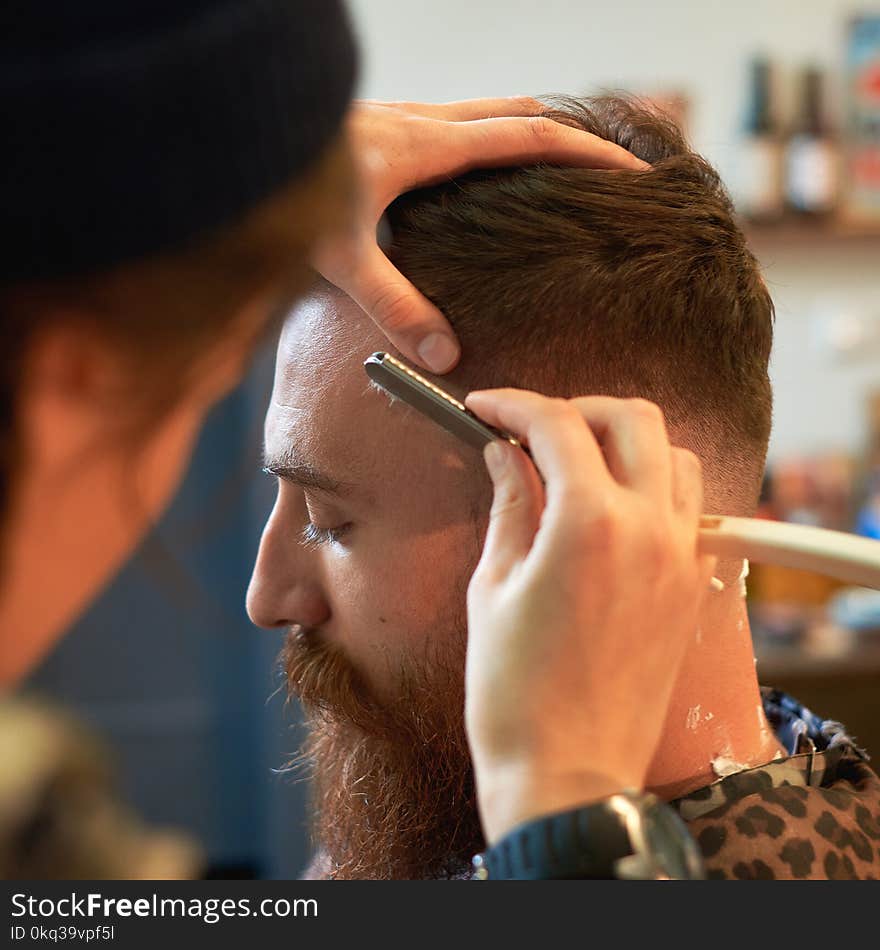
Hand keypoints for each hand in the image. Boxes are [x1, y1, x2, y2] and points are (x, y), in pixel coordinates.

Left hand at [314, 98, 647, 373]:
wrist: (238, 136)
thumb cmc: (282, 187)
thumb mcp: (340, 254)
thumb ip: (394, 305)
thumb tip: (445, 356)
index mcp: (431, 145)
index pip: (533, 138)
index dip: (589, 154)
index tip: (634, 172)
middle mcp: (425, 120)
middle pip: (522, 114)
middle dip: (574, 136)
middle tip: (614, 166)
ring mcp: (404, 118)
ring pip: (490, 113)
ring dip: (533, 135)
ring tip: (564, 171)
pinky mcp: (386, 127)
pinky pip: (460, 123)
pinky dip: (493, 141)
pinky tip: (485, 177)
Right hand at [462, 390, 716, 843]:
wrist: (568, 772)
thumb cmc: (514, 693)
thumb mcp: (492, 588)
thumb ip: (509, 506)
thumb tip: (506, 456)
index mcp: (590, 524)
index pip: (557, 425)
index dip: (513, 405)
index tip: (485, 409)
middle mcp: (650, 528)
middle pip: (631, 419)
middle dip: (576, 409)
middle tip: (531, 429)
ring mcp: (681, 556)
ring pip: (673, 455)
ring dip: (625, 442)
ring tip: (576, 464)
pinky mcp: (692, 586)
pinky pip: (687, 507)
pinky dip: (654, 485)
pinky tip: (611, 507)